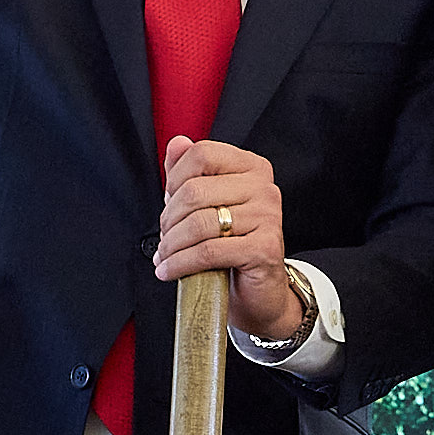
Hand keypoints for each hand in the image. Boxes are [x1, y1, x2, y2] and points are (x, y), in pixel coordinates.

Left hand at [153, 137, 304, 343]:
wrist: (259, 291)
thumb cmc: (233, 246)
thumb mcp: (207, 205)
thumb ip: (190, 173)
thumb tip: (177, 143)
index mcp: (252, 168)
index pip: (203, 154)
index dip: (175, 178)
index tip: (168, 203)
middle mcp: (265, 188)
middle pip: (196, 190)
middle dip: (169, 219)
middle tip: (165, 238)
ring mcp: (268, 217)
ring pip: (199, 223)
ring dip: (172, 245)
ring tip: (165, 256)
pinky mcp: (265, 248)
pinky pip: (209, 251)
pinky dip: (181, 264)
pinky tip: (169, 270)